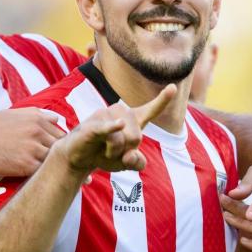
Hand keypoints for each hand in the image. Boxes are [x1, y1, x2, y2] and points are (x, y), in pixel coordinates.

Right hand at [0, 107, 62, 176]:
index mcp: (36, 117)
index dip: (58, 144)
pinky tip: (36, 175)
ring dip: (50, 164)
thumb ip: (36, 114)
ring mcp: (33, 147)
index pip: (61, 132)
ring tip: (46, 170)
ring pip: (54, 158)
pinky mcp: (27, 165)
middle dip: (57, 154)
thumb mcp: (12, 114)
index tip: (52, 152)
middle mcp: (37, 130)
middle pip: (61, 145)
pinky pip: (44, 170)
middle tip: (52, 163)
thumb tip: (56, 118)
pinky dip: (42, 173)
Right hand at [54, 84, 176, 172]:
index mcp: (132, 120)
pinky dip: (113, 128)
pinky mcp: (94, 125)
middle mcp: (121, 113)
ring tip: (103, 148)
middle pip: (137, 137)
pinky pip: (109, 128)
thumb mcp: (125, 163)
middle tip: (111, 151)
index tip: (173, 88)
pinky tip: (118, 125)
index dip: (163, 99)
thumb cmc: (103, 154)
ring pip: (123, 139)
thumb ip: (137, 163)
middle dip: (125, 152)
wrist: (77, 157)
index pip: (151, 109)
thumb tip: (131, 156)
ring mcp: (106, 115)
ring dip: (114, 153)